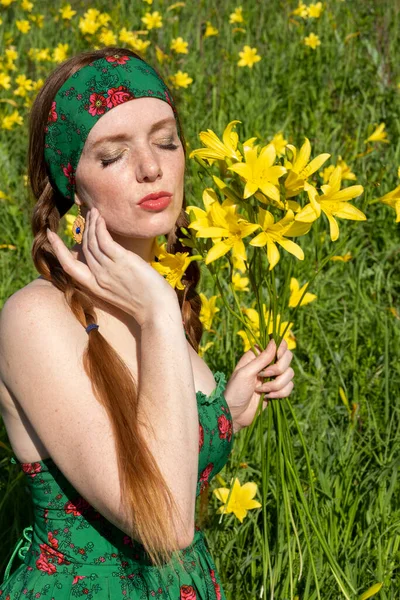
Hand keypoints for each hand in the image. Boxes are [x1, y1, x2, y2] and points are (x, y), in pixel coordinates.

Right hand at [46, 206, 177, 327]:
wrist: (157, 311)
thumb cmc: (145, 302)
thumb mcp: (122, 291)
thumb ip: (113, 276)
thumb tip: (114, 260)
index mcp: (94, 287)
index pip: (69, 266)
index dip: (58, 250)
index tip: (51, 235)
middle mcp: (98, 277)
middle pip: (83, 248)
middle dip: (83, 229)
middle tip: (88, 214)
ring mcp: (109, 269)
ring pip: (92, 241)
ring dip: (92, 224)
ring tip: (95, 212)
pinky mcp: (122, 261)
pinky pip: (104, 240)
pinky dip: (100, 227)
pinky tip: (100, 218)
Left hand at [224, 338, 293, 432]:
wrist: (235, 414)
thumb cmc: (235, 391)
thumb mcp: (246, 373)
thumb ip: (262, 358)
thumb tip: (274, 341)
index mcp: (257, 355)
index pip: (277, 342)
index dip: (281, 347)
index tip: (277, 356)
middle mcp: (267, 364)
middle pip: (287, 357)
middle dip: (279, 369)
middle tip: (263, 376)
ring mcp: (273, 377)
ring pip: (290, 373)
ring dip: (277, 384)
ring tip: (261, 390)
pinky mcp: (278, 389)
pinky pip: (289, 387)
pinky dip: (280, 393)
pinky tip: (267, 397)